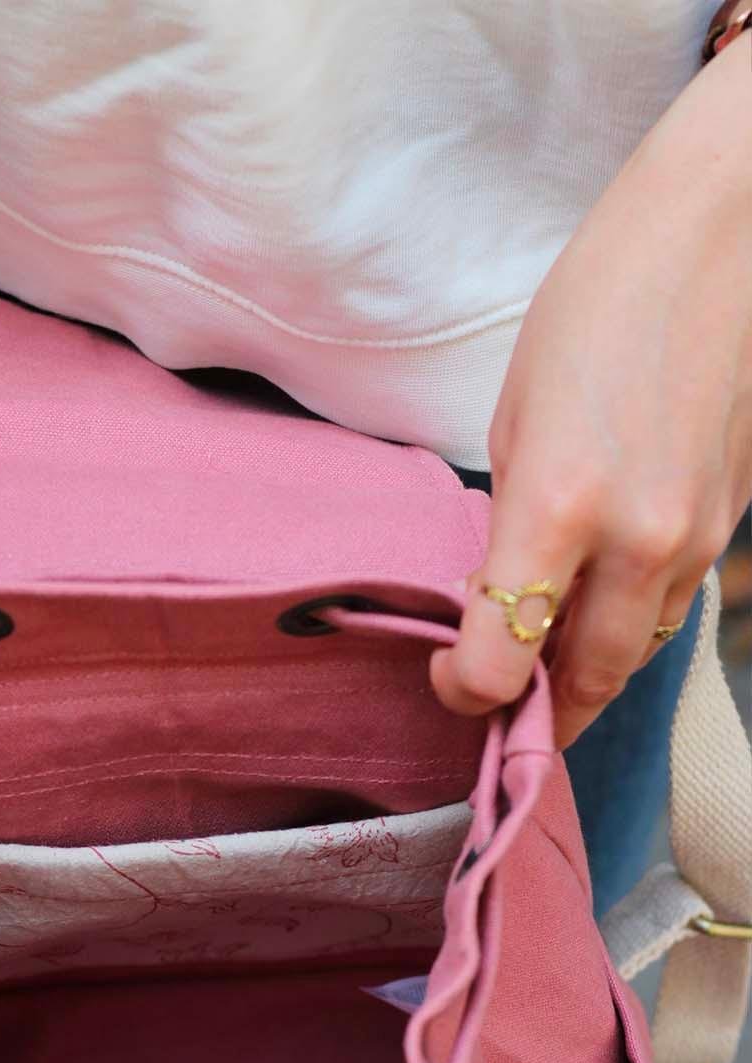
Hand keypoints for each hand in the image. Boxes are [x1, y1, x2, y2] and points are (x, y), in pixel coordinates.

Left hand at [431, 37, 751, 749]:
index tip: (449, 680)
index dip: (466, 692)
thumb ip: (509, 525)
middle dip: (537, 712)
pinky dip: (632, 623)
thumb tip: (501, 597)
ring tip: (545, 663)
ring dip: (588, 671)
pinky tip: (600, 603)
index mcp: (559, 507)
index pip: (502, 661)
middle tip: (503, 713)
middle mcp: (637, 539)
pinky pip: (674, 606)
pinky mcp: (731, 522)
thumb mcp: (515, 419)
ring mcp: (695, 535)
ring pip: (637, 652)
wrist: (719, 237)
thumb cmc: (596, 309)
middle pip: (584, 682)